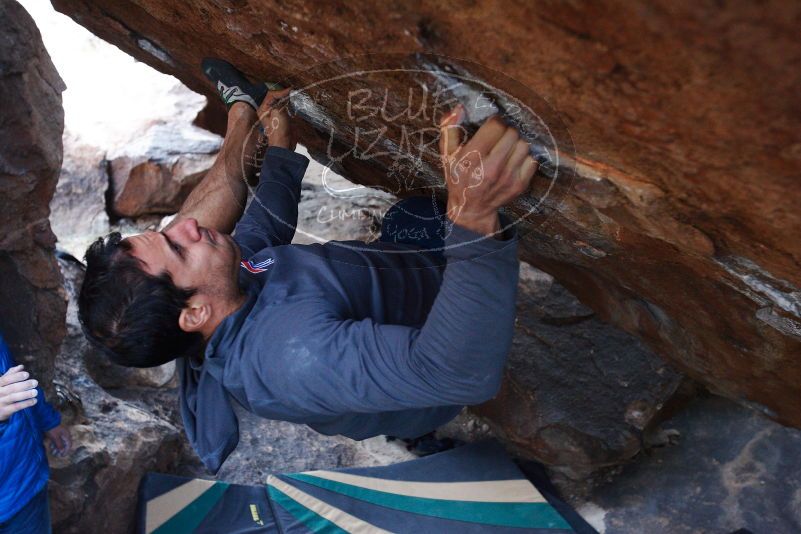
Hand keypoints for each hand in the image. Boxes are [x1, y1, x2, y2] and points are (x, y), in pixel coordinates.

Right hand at [0, 365, 37, 420]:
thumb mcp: (2, 383)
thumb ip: (11, 374)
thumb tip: (21, 366)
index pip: (6, 379)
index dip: (16, 376)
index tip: (27, 374)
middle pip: (11, 388)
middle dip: (24, 385)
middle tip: (35, 382)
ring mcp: (0, 402)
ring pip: (13, 398)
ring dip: (25, 394)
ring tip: (36, 392)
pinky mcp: (4, 411)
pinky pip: (15, 407)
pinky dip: (25, 404)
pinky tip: (34, 400)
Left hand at [45, 424, 71, 456]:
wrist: (48, 421)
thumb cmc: (52, 429)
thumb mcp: (55, 438)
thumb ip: (59, 445)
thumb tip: (62, 451)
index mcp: (67, 435)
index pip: (69, 445)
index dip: (66, 451)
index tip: (62, 456)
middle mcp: (66, 434)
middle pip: (65, 444)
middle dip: (61, 450)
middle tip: (56, 455)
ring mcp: (62, 433)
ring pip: (61, 442)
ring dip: (58, 448)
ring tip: (53, 452)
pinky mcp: (58, 433)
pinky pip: (58, 440)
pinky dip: (55, 444)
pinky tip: (52, 446)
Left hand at [257, 88, 294, 150]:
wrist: (284, 144)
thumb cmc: (278, 130)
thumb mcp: (278, 112)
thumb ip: (281, 101)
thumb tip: (287, 93)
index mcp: (263, 109)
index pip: (271, 95)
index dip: (281, 91)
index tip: (290, 90)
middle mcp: (268, 112)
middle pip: (276, 98)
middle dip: (284, 94)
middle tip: (293, 91)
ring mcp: (276, 116)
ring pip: (282, 103)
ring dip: (288, 99)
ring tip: (294, 96)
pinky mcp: (283, 120)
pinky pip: (287, 109)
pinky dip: (291, 106)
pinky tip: (295, 104)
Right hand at [439, 105, 537, 236]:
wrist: (471, 209)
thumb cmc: (459, 178)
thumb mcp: (447, 155)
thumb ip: (449, 129)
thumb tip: (459, 109)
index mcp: (472, 158)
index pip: (496, 125)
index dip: (495, 122)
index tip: (491, 127)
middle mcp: (491, 168)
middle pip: (512, 133)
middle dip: (506, 132)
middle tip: (498, 139)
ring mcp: (508, 178)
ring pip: (524, 145)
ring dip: (516, 144)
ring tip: (506, 150)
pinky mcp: (519, 185)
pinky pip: (532, 160)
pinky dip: (524, 158)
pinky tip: (513, 162)